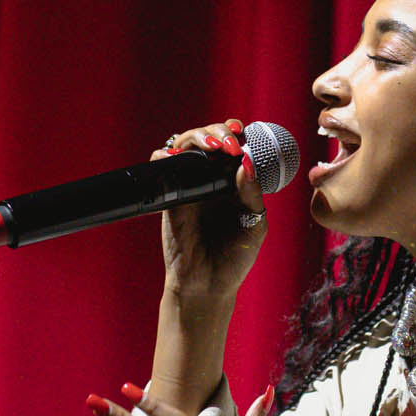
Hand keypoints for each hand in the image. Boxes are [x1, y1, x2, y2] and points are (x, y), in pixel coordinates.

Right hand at [154, 118, 266, 302]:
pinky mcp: (169, 197)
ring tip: (214, 146)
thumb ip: (252, 193)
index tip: (242, 132)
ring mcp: (189, 185)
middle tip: (230, 143)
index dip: (234, 132)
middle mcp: (210, 179)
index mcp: (233, 182)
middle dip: (218, 131)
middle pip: (208, 139)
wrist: (208, 284)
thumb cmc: (235, 257)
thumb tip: (246, 163)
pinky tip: (177, 157)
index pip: (232, 145)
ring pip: (185, 146)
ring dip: (197, 137)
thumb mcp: (254, 224)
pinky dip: (164, 155)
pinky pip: (161, 168)